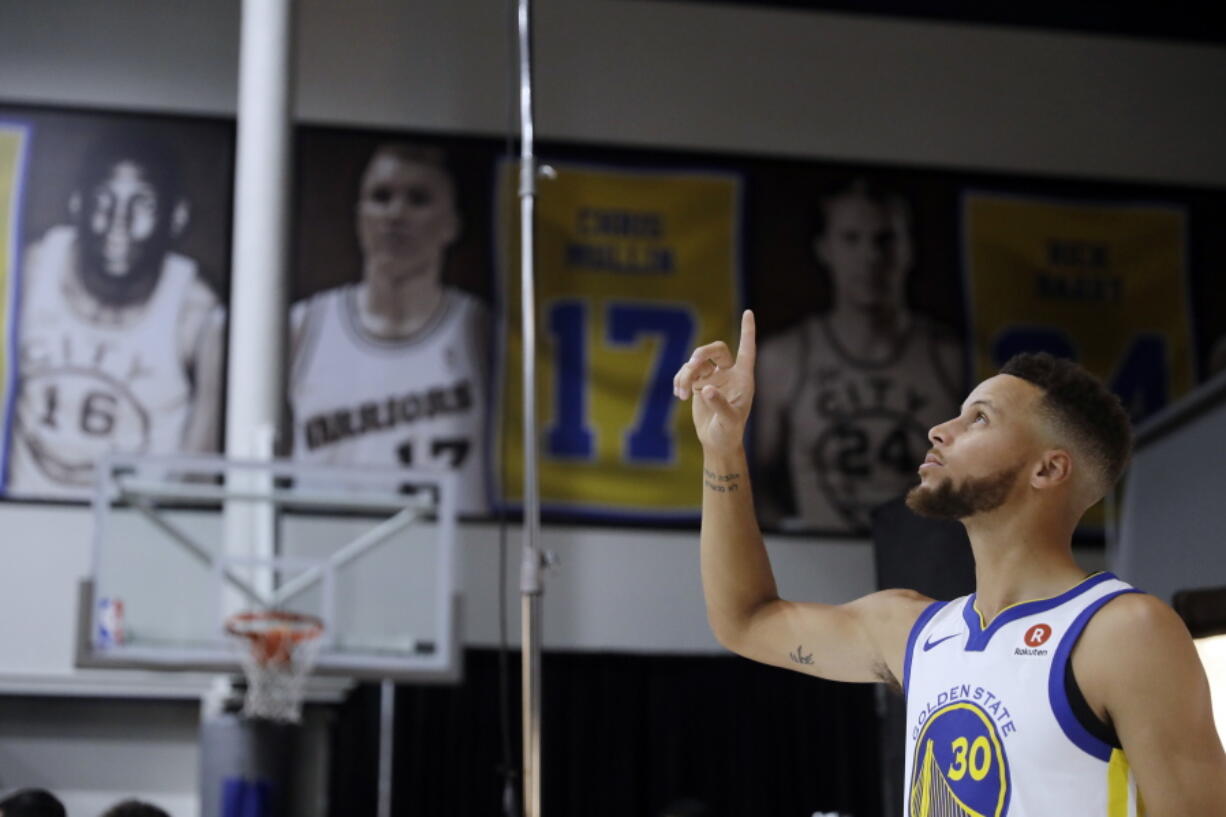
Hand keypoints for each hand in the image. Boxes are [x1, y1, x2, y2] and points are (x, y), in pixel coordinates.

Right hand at [672, 310, 755, 454]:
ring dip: (685, 374)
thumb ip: (719, 404)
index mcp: (744, 378)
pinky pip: (686, 372)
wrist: (717, 442)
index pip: (747, 349)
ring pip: (697, 362)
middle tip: (691, 364)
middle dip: (701, 353)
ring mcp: (714, 377)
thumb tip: (707, 388)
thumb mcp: (728, 421)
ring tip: (682, 394)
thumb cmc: (729, 432)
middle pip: (716, 349)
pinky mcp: (699, 383)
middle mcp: (730, 373)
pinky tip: (678, 394)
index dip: (747, 331)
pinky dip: (680, 380)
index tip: (748, 312)